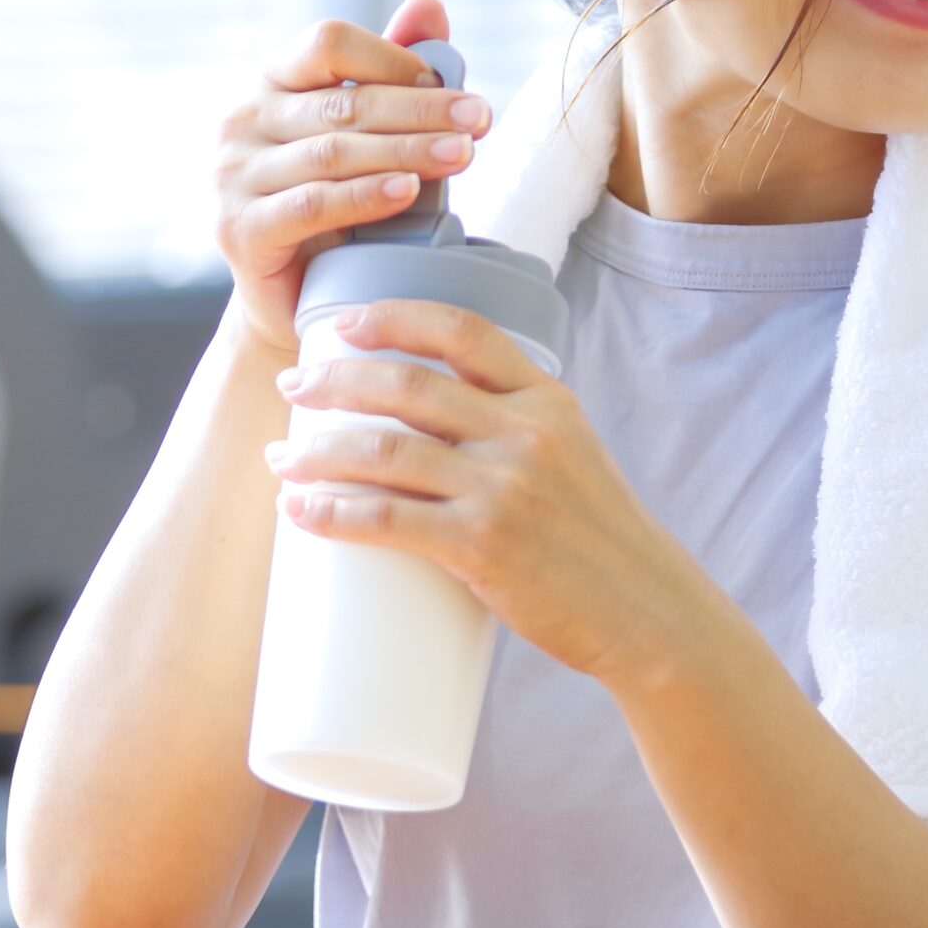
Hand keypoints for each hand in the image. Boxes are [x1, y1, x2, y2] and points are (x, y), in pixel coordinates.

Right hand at [213, 0, 493, 358]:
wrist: (296, 292)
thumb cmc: (341, 201)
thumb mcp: (369, 133)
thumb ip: (393, 70)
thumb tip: (429, 3)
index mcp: (271, 81)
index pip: (329, 42)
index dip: (394, 59)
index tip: (453, 86)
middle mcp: (242, 120)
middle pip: (342, 102)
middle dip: (421, 110)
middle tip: (481, 119)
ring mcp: (232, 175)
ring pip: (333, 153)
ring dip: (405, 152)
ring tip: (462, 154)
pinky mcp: (239, 229)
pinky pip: (312, 204)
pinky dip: (365, 197)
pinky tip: (409, 193)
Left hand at [262, 297, 698, 687]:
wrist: (644, 610)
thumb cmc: (599, 540)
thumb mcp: (574, 458)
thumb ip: (515, 432)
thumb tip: (428, 430)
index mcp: (549, 401)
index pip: (463, 331)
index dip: (394, 317)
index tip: (343, 324)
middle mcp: (527, 434)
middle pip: (409, 385)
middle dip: (335, 381)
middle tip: (293, 390)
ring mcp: (505, 489)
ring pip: (386, 451)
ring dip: (317, 451)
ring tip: (283, 458)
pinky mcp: (483, 546)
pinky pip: (387, 520)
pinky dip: (331, 513)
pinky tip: (299, 510)